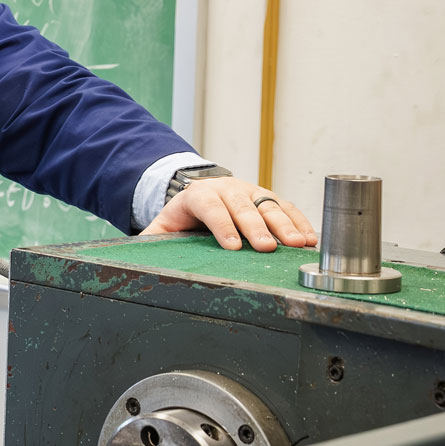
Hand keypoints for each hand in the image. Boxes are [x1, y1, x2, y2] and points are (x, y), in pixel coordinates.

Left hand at [141, 177, 316, 251]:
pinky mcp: (267, 197)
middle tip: (267, 247)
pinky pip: (286, 208)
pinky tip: (309, 239)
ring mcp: (249, 191)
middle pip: (242, 206)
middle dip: (256, 228)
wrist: (198, 196)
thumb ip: (151, 239)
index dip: (222, 226)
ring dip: (284, 225)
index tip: (233, 247)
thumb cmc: (181, 219)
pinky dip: (299, 222)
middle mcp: (226, 189)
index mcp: (197, 194)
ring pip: (268, 205)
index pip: (210, 207)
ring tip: (297, 244)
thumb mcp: (161, 227)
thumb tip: (135, 256)